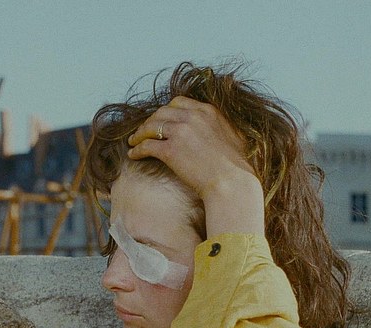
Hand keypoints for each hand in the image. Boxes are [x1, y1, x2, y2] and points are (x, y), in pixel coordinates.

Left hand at [126, 97, 263, 235]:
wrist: (232, 182)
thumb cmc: (237, 166)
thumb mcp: (234, 135)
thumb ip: (221, 126)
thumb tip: (217, 128)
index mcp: (208, 111)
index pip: (179, 102)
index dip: (166, 111)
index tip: (161, 119)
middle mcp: (192, 117)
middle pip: (161, 112)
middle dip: (150, 121)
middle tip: (144, 131)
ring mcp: (180, 132)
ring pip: (150, 127)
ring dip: (139, 134)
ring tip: (134, 142)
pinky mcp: (170, 151)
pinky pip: (147, 146)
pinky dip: (137, 150)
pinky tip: (133, 155)